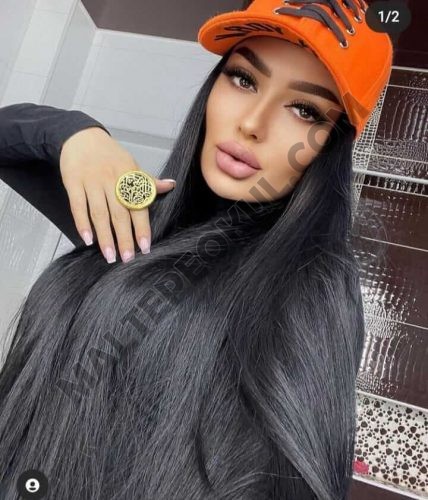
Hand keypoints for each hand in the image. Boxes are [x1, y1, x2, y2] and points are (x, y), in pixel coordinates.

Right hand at [59, 127, 175, 263]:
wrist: (81, 136)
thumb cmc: (110, 154)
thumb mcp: (131, 164)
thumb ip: (147, 180)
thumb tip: (171, 185)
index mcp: (129, 177)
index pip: (138, 206)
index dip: (141, 228)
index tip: (145, 247)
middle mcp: (112, 180)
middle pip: (119, 214)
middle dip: (124, 238)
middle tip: (127, 259)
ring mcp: (92, 182)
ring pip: (99, 213)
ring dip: (104, 236)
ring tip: (109, 256)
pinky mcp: (73, 182)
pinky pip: (78, 206)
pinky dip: (82, 223)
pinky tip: (88, 239)